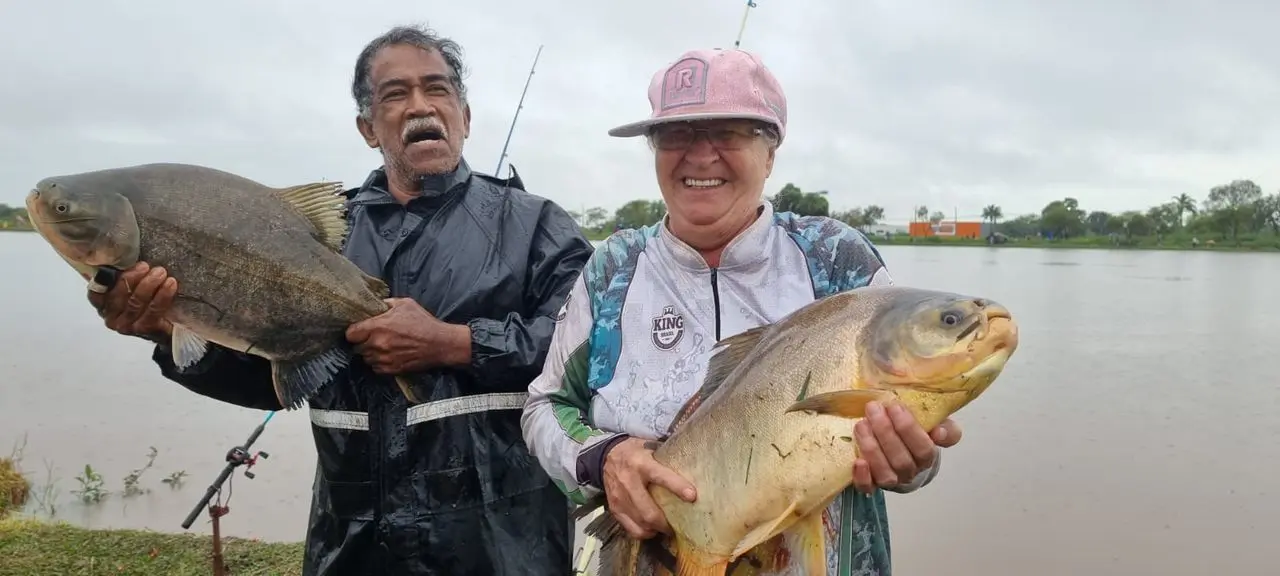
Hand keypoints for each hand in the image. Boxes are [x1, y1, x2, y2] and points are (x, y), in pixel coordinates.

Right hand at [86, 262, 177, 340]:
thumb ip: (125, 275)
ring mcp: (127, 326)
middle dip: (131, 278)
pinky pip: (153, 310)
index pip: (95, 293)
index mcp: (104, 305)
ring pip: (135, 302)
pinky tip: (171, 283)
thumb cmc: (149, 300)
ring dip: (149, 284)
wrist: (172, 326)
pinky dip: (163, 295)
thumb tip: (126, 253)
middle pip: (117, 295)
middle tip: (145, 266)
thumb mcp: (134, 286)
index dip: (102, 280)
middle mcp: (111, 317)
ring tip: (161, 272)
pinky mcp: (144, 330)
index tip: (114, 266)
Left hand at [345, 298, 469, 373]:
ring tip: (382, 347)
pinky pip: (376, 368)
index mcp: (378, 326)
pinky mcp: (391, 370)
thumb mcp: (405, 304)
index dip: (353, 332)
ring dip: (371, 353)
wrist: (441, 344)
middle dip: (363, 342)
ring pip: (366, 359)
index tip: (359, 330)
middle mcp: (377, 344)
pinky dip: (379, 363)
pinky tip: (388, 355)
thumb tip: (374, 305)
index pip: (350, 334)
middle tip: (373, 337)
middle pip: (356, 347)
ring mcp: (384, 359)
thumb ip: (386, 303)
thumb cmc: (424, 322)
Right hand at [601, 437, 696, 538]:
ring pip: (641, 523)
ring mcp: (620, 497)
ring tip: (667, 528)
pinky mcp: (614, 508)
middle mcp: (629, 481)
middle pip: (649, 511)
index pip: (661, 476)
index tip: (692, 496)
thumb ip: (668, 458)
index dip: (677, 487)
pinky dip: (645, 533)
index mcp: (641, 463)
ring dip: (657, 529)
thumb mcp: (650, 447)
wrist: (606, 455)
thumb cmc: (635, 451)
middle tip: (679, 525)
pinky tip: (652, 529)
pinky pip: (631, 529)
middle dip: (666, 523)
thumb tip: (695, 466)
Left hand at [852, 401, 962, 492]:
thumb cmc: (916, 437)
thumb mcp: (934, 426)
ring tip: (862, 424)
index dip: (909, 428)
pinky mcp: (872, 485)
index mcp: (927, 457)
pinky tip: (857, 461)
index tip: (895, 407)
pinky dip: (862, 477)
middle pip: (901, 460)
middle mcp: (910, 472)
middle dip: (885, 432)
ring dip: (871, 448)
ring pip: (884, 473)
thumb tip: (940, 432)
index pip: (923, 448)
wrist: (904, 456)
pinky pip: (867, 488)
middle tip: (873, 409)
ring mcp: (891, 480)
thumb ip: (946, 428)